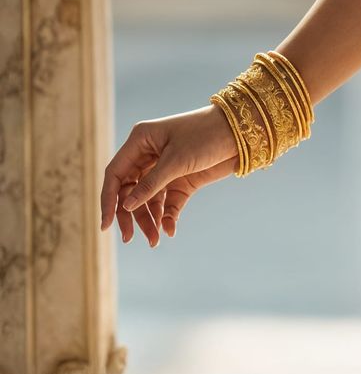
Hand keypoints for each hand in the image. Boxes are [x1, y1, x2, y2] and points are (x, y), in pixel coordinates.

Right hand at [100, 107, 239, 248]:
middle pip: (130, 191)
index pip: (115, 174)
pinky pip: (168, 203)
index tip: (106, 225)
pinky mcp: (182, 180)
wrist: (241, 133)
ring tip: (155, 240)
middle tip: (131, 239)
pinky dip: (167, 216)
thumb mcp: (176, 161)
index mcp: (140, 141)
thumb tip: (126, 206)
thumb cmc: (206, 136)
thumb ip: (151, 184)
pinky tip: (169, 229)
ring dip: (150, 220)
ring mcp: (165, 169)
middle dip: (130, 215)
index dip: (108, 200)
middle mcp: (148, 155)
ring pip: (148, 200)